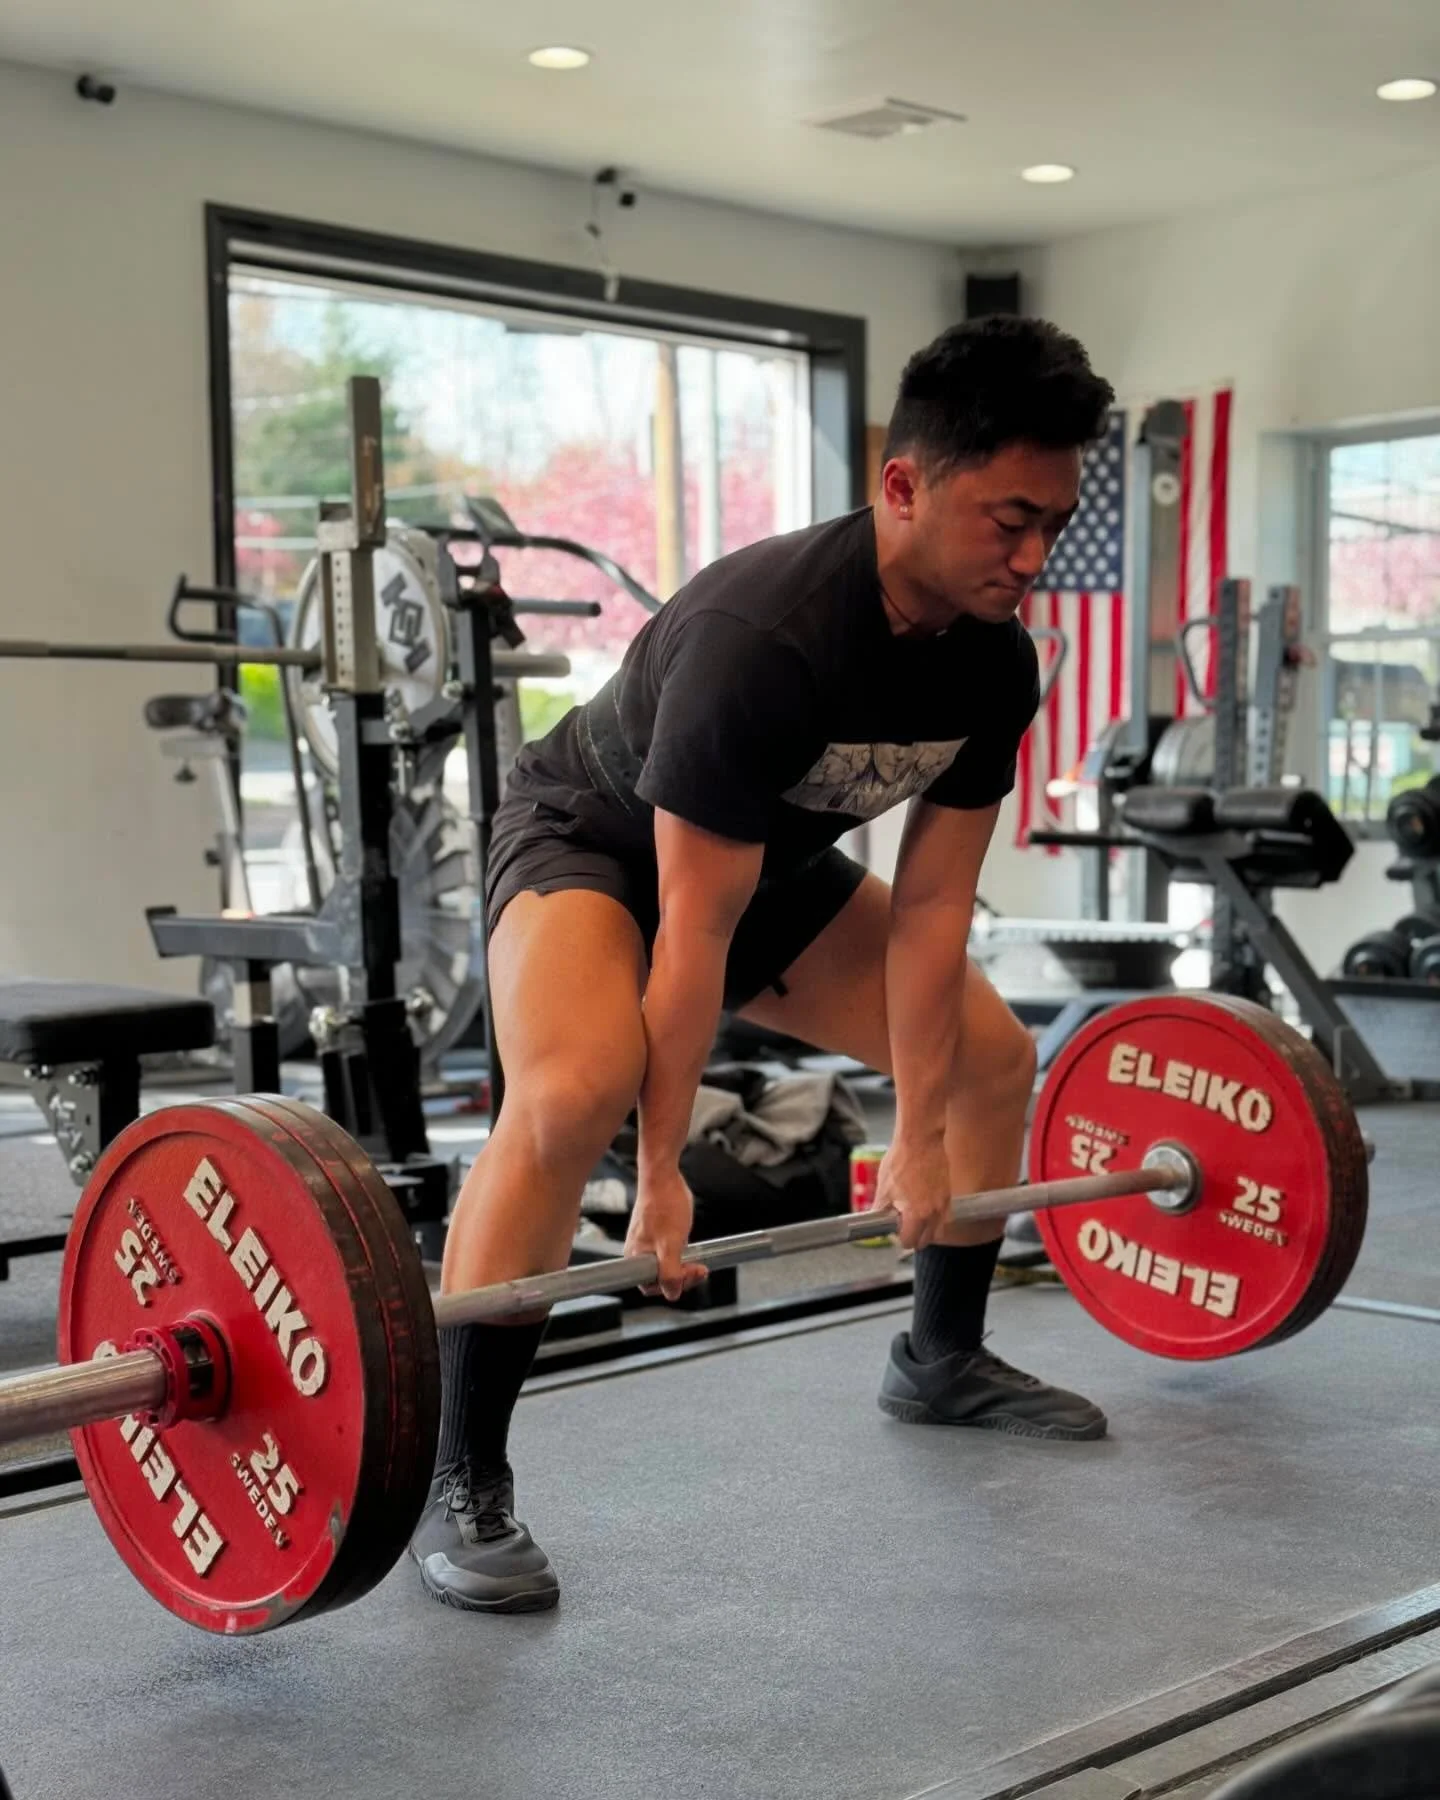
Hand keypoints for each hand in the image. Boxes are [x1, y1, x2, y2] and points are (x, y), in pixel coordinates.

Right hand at [625, 1166, 707, 1301]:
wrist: (664, 1177)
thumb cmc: (664, 1205)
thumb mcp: (670, 1244)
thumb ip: (670, 1272)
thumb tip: (672, 1294)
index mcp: (635, 1257)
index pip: (651, 1286)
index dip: (672, 1285)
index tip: (689, 1272)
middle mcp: (639, 1252)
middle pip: (660, 1278)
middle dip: (682, 1276)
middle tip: (700, 1268)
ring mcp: (649, 1243)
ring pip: (667, 1266)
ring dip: (685, 1266)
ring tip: (699, 1261)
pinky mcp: (658, 1234)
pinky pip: (670, 1253)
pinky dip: (682, 1255)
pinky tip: (691, 1248)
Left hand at [875, 1135, 952, 1249]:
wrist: (921, 1138)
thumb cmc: (901, 1160)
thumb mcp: (884, 1187)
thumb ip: (880, 1209)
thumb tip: (876, 1220)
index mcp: (917, 1214)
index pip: (909, 1241)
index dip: (899, 1239)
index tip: (893, 1231)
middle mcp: (934, 1213)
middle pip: (927, 1240)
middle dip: (914, 1238)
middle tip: (902, 1227)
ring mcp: (944, 1203)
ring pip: (939, 1229)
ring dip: (928, 1230)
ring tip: (914, 1219)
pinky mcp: (949, 1193)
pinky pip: (945, 1215)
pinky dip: (936, 1218)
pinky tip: (924, 1206)